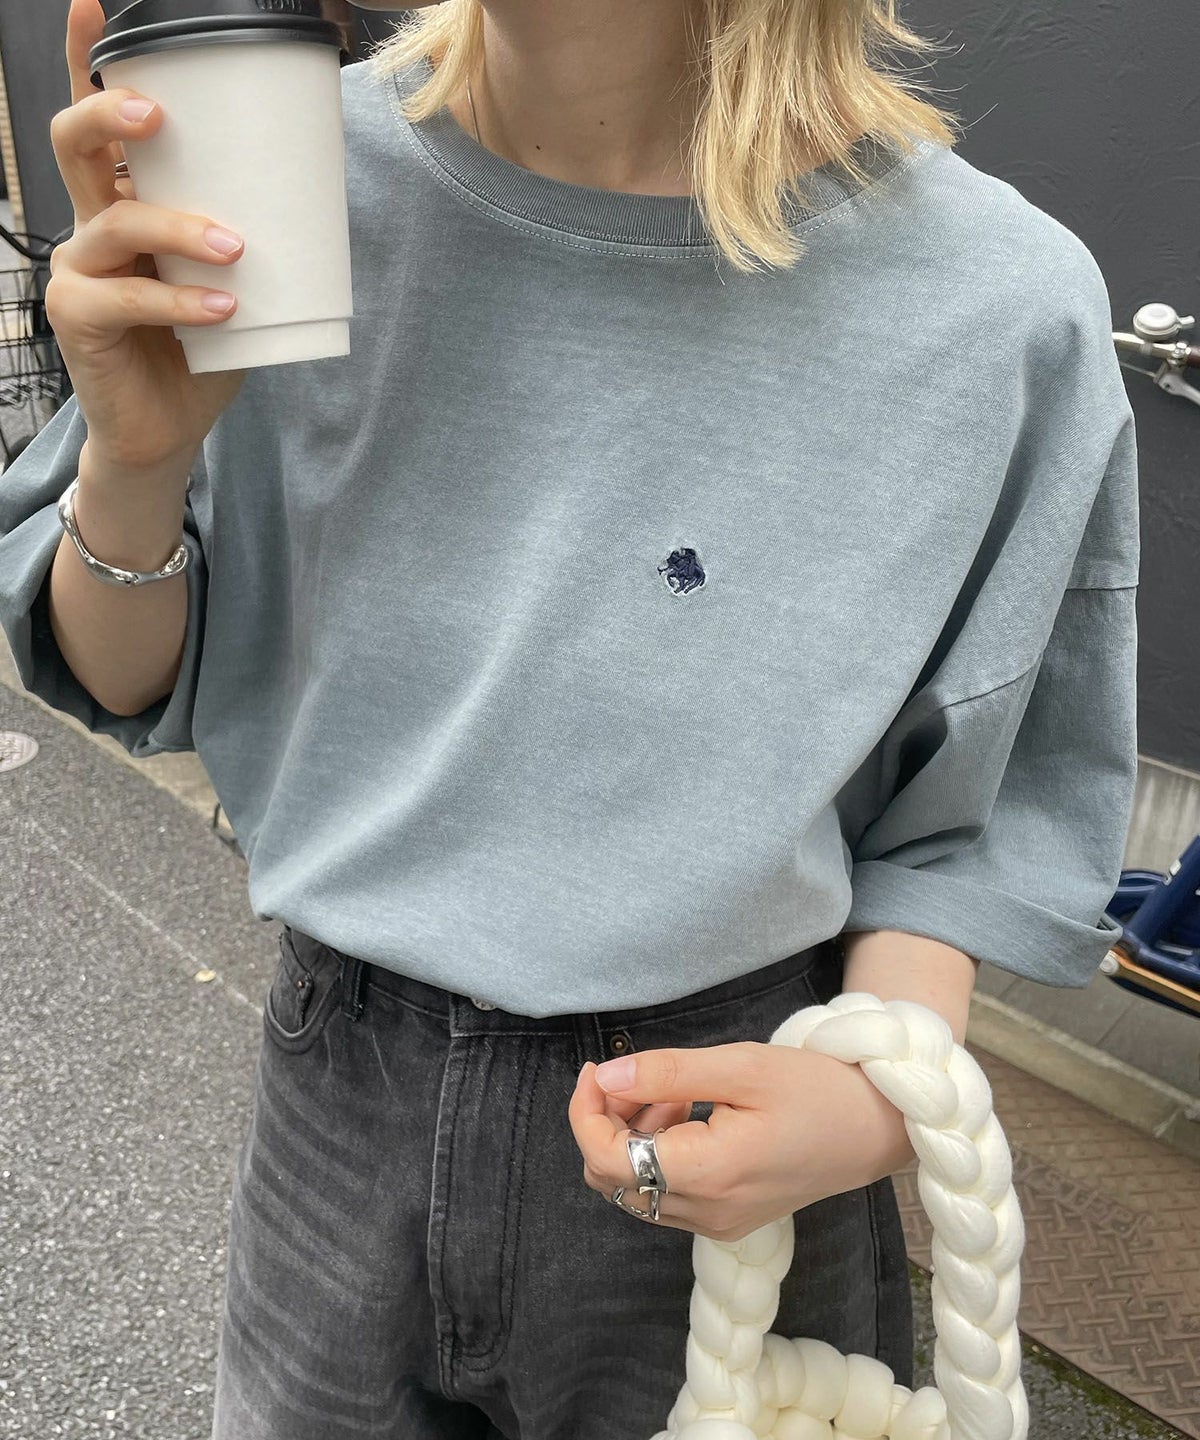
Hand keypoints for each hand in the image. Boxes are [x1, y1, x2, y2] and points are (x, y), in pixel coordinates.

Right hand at [47, 0, 247, 475]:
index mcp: (125, 202)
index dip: (87, 60)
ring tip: (233, 247)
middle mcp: (92, 224)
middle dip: (111, 115)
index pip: (100, 123)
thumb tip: (315, 187)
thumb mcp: (231, 280)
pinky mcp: (77, 318)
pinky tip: (224, 309)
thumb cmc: (203, 347)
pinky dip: (181, 302)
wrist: (172, 426)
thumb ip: (249, 233)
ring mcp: (79, 270)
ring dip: (176, 226)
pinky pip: (129, 298)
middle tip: (159, 115)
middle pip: (74, 143)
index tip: (96, 4)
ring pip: (113, 222)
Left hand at [568, 1041, 916, 1242]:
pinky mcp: (726, 1219)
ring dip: (633, 1136)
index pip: (608, 1160)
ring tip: (674, 1089)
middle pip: (612, 1179)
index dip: (586, 1113)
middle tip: (636, 1075)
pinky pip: (665, 1194)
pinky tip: (689, 1112)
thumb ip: (667, 1073)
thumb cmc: (816, 1090)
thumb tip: (608, 1076)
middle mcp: (706, 1212)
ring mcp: (716, 1223)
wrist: (877, 1128)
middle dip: (606, 1123)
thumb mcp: (741, 1066)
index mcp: (708, 1174)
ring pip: (635, 1188)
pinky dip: (658, 1152)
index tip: (597, 1069)